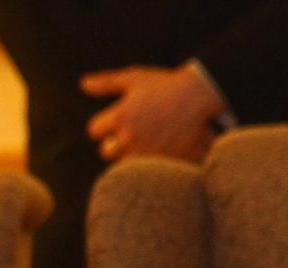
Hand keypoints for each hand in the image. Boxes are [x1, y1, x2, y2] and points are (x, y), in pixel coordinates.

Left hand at [82, 64, 226, 162]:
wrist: (204, 95)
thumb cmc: (167, 84)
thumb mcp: (135, 78)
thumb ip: (107, 83)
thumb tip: (83, 83)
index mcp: (120, 116)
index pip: (94, 130)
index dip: (104, 124)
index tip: (119, 118)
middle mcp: (130, 137)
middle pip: (106, 151)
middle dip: (116, 142)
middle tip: (136, 130)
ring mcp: (147, 152)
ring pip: (124, 163)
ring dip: (132, 153)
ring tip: (150, 138)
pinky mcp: (162, 163)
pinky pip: (145, 170)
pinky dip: (149, 162)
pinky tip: (160, 148)